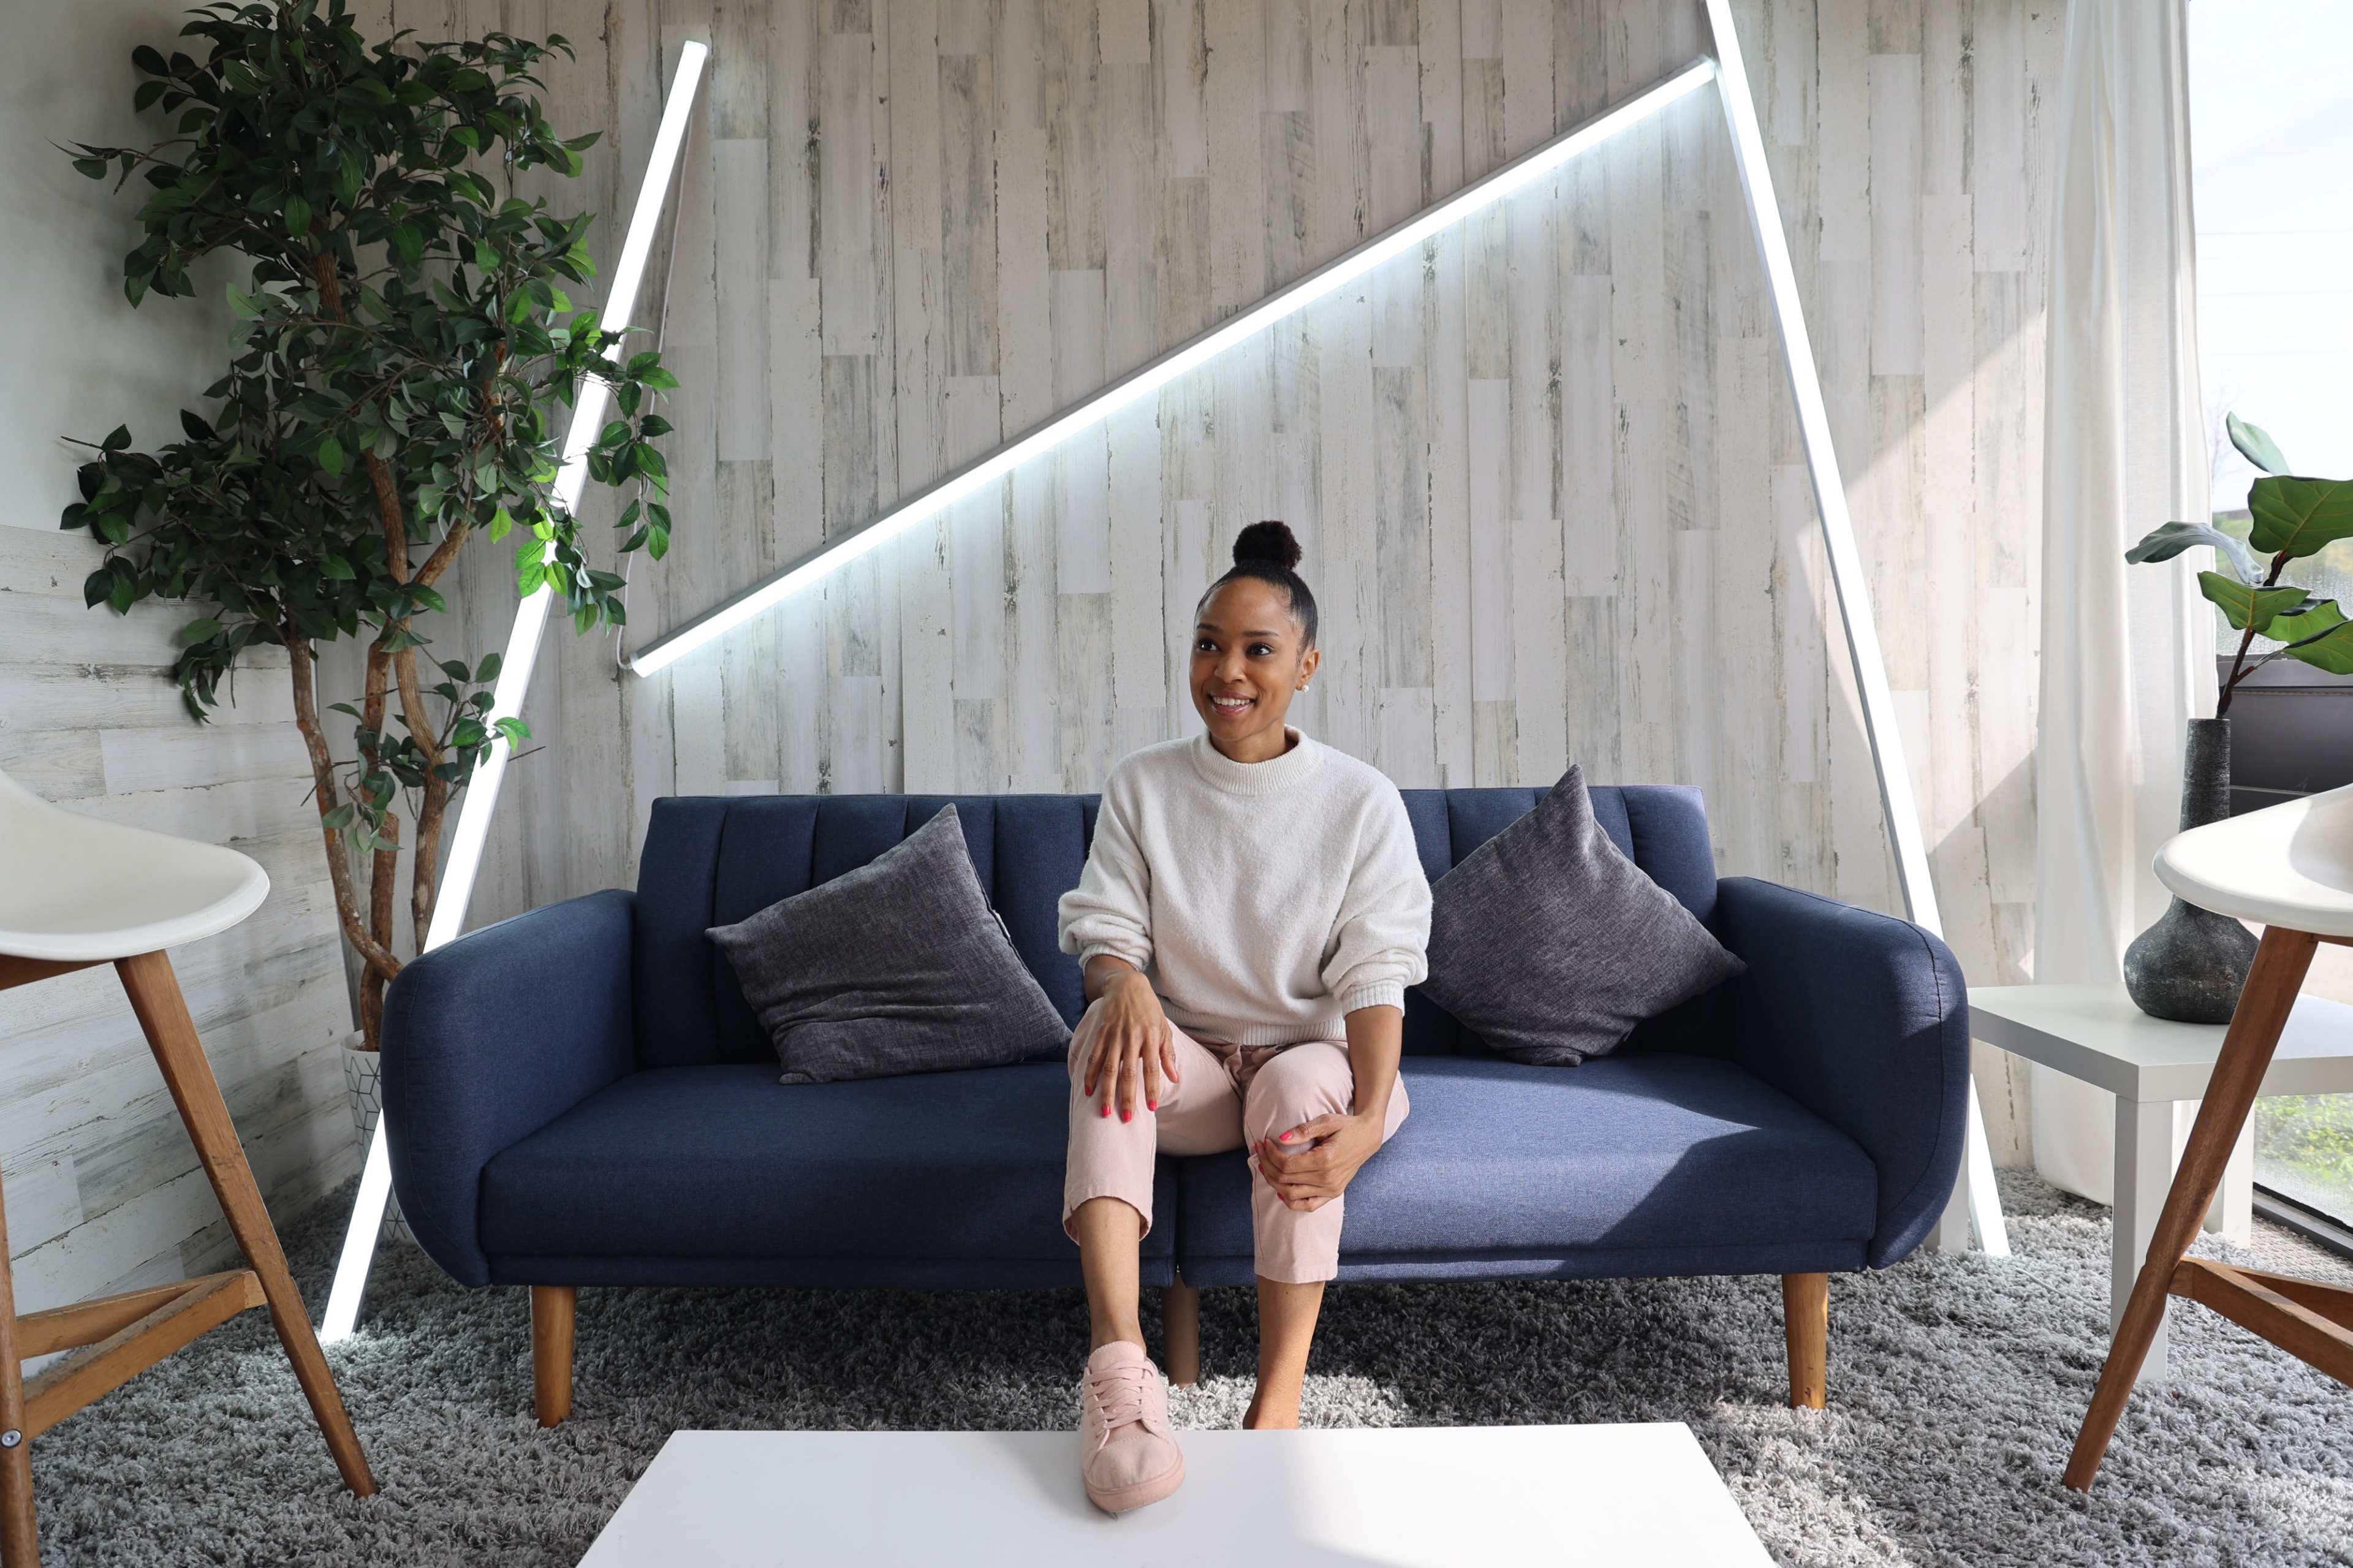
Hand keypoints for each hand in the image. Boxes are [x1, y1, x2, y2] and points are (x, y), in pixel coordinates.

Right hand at [1081, 972, 1179, 1122]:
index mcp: (1150, 1037)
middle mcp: (1131, 1038)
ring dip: (1106, 1091)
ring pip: (1109, 1068)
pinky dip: (1089, 1074)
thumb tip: (1175, 1079)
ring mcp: (1114, 1036)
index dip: (1151, 1089)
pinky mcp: (1101, 1033)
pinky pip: (1094, 1057)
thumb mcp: (1163, 1029)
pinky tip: (1087, 1090)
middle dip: (1127, 1097)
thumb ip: (1168, 1054)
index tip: (1151, 1108)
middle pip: (1128, 1073)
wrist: (1127, 985)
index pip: (1151, 1069)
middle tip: (1126, 1118)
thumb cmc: (1149, 1009)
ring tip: (1105, 1111)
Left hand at [1254, 1111, 1382, 1211]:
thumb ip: (1303, 1131)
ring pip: (1291, 1194)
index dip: (1270, 1155)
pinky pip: (1307, 1206)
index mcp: (1325, 1161)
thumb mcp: (1326, 1122)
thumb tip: (1280, 1138)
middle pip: (1285, 1179)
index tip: (1264, 1143)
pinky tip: (1280, 1189)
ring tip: (1265, 1167)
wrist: (1367, 1138)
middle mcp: (1327, 1179)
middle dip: (1267, 1165)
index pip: (1287, 1165)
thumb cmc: (1346, 1127)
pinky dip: (1291, 1201)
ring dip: (1273, 1182)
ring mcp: (1331, 1190)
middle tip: (1260, 1151)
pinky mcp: (1333, 1194)